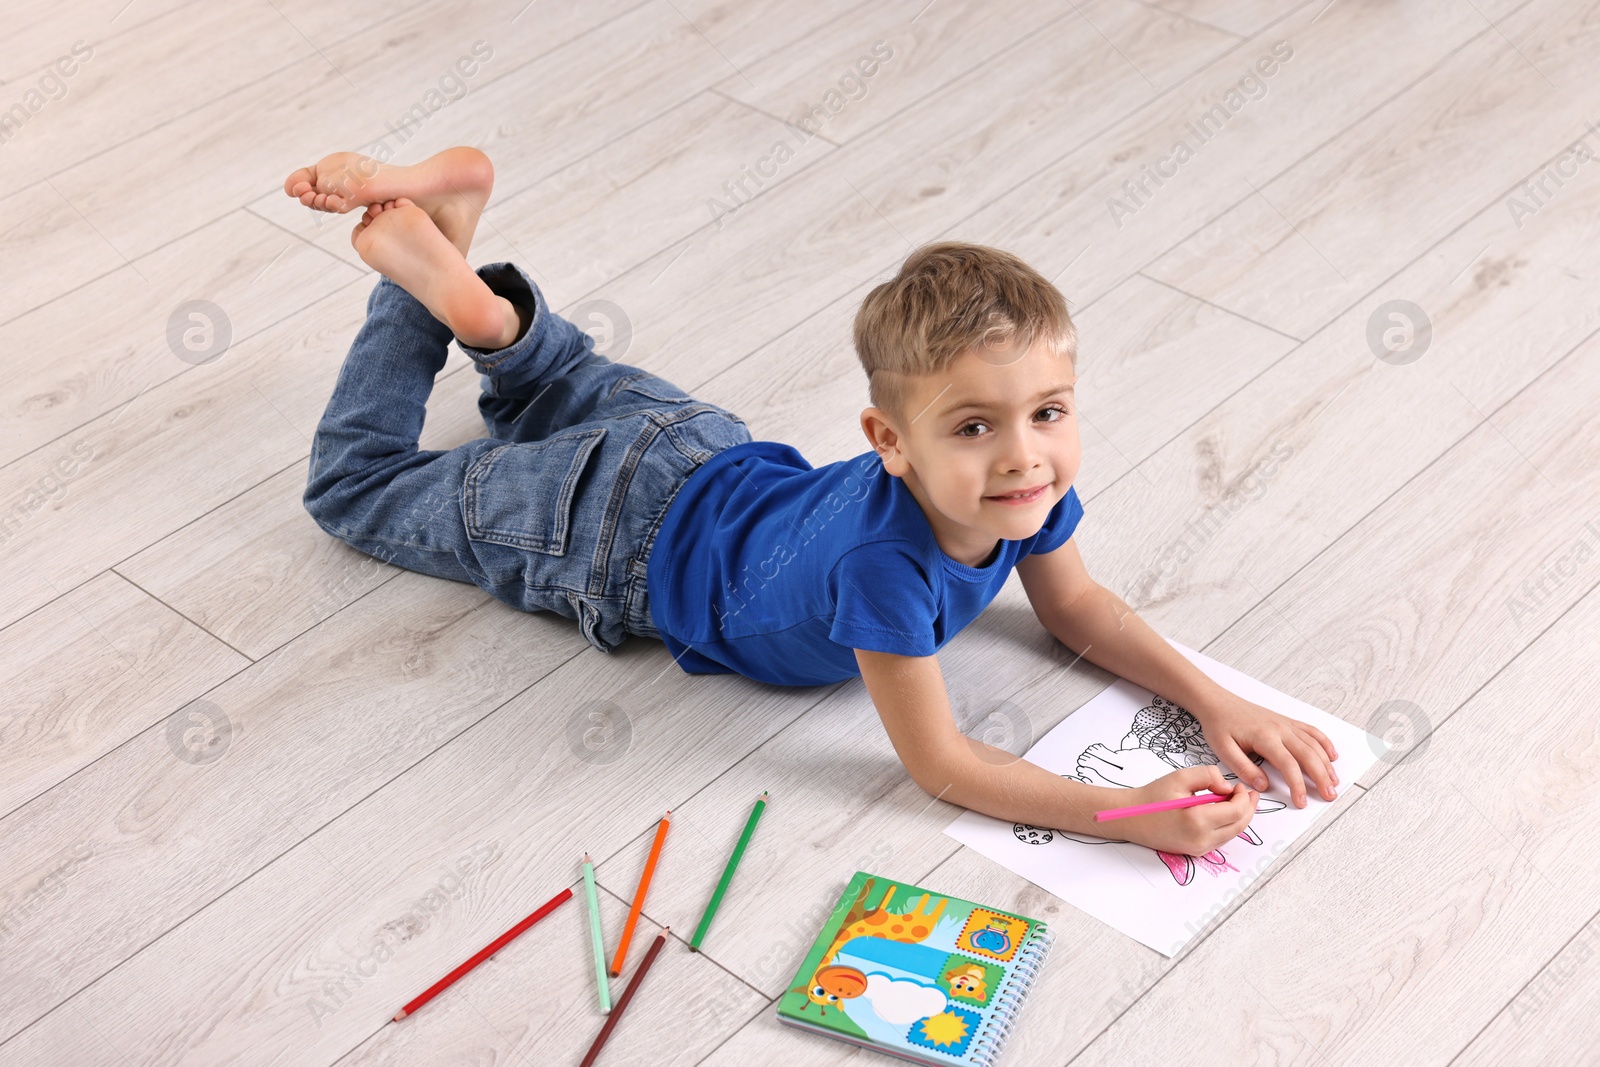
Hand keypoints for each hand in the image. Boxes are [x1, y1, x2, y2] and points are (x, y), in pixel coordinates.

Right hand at [1104, 766, 1256, 855]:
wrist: (1131, 817)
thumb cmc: (1152, 797)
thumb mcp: (1180, 777)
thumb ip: (1208, 776)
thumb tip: (1227, 788)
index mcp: (1198, 821)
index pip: (1236, 811)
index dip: (1243, 797)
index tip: (1238, 785)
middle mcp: (1201, 840)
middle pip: (1239, 826)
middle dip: (1248, 808)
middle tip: (1248, 794)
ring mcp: (1199, 849)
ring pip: (1232, 834)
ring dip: (1239, 817)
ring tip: (1237, 800)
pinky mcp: (1196, 851)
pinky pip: (1221, 838)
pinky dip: (1228, 825)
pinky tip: (1224, 812)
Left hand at [1191, 690, 1338, 807]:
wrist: (1218, 703)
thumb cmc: (1220, 726)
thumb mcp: (1223, 750)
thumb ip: (1244, 768)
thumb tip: (1263, 785)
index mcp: (1265, 737)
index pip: (1288, 764)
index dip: (1298, 785)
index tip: (1302, 802)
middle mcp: (1280, 729)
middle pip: (1308, 755)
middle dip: (1322, 777)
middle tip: (1330, 796)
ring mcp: (1285, 724)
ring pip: (1313, 744)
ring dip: (1326, 764)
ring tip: (1334, 782)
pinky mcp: (1287, 721)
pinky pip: (1311, 731)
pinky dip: (1324, 743)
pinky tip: (1332, 756)